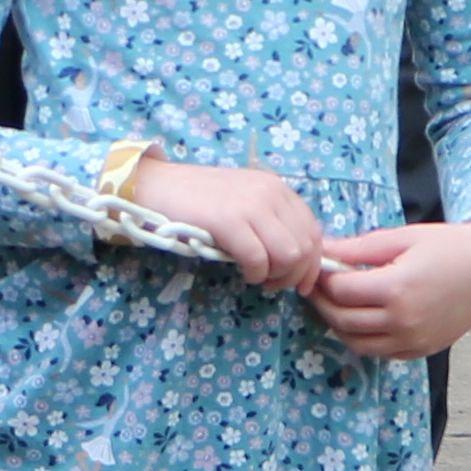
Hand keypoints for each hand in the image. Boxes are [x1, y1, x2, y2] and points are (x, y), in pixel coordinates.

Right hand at [123, 154, 324, 288]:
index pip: (313, 231)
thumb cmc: (198, 200)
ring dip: (276, 276)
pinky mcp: (229, 221)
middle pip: (305, 247)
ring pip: (289, 255)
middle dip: (294, 275)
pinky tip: (243, 273)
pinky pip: (258, 259)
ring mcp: (251, 205)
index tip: (301, 283)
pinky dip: (255, 274)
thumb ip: (270, 221)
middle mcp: (271, 193)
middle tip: (272, 283)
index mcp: (278, 188)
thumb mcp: (244, 202)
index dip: (313, 264)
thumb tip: (294, 258)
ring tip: (258, 278)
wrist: (157, 187)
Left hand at [308, 212, 470, 361]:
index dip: (322, 279)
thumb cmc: (448, 246)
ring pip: (356, 342)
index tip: (317, 268)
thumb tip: (323, 250)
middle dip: (322, 302)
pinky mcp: (421, 351)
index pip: (341, 291)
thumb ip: (359, 249)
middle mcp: (404, 320)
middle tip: (316, 286)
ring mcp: (413, 340)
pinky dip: (362, 337)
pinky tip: (361, 317)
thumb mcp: (402, 238)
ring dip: (338, 324)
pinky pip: (379, 351)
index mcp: (398, 288)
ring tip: (335, 302)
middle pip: (342, 320)